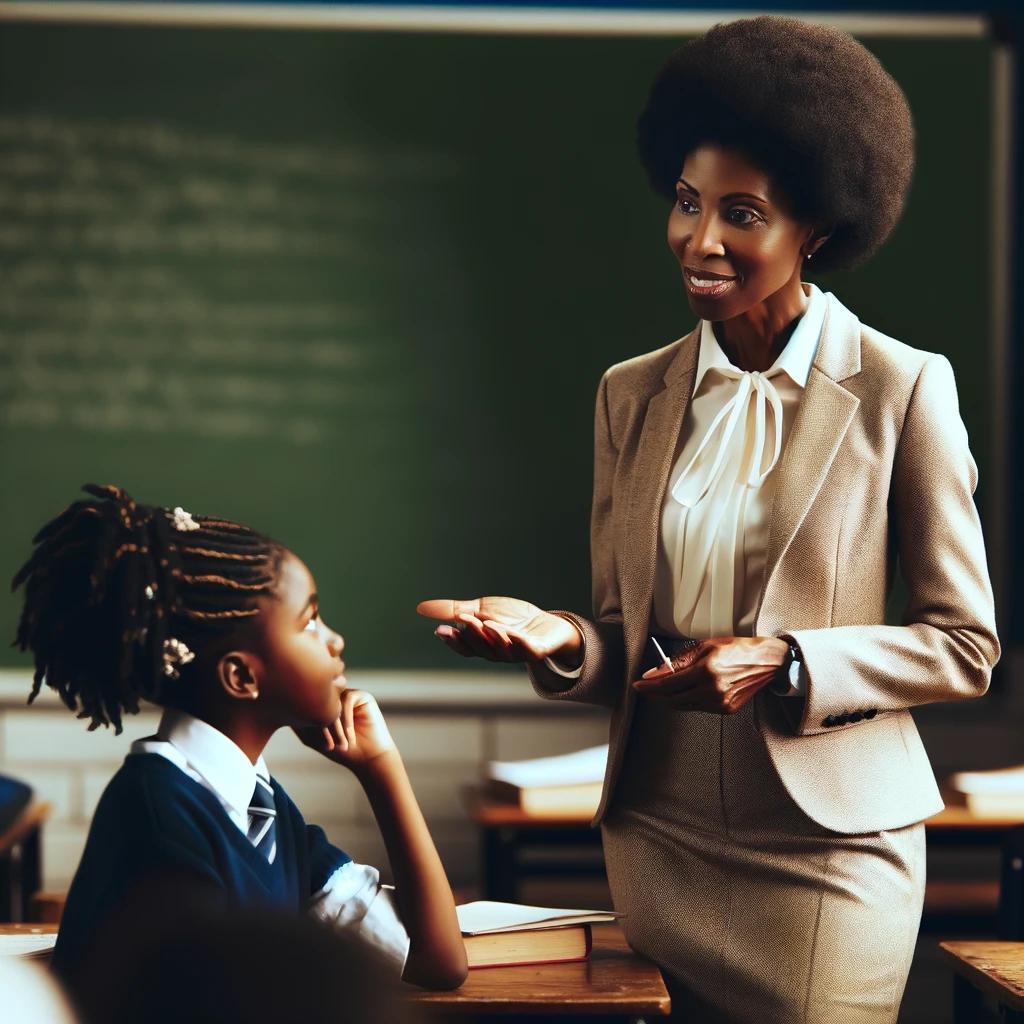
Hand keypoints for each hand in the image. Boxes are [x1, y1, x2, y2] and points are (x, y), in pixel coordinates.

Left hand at [292, 688, 395, 769]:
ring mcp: (348, 695)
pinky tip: (349, 736)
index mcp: (324, 705)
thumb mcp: (315, 739)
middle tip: (327, 745)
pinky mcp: (362, 696)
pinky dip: (346, 719)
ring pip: (334, 701)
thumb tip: (284, 709)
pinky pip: (348, 700)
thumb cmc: (342, 751)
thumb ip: (300, 725)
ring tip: (340, 744)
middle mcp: (335, 697)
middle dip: (322, 724)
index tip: (317, 746)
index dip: (310, 724)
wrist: (369, 757)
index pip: (309, 705)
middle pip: (320, 701)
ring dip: (335, 724)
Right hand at [416, 596, 581, 665]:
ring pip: (502, 649)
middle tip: (464, 619)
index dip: (453, 641)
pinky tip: (512, 632)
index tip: (440, 630)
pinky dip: (519, 642)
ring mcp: (517, 653)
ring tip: (486, 623)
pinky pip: (527, 649)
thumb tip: (420, 608)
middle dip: (472, 634)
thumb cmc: (511, 618)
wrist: (546, 624)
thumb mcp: (481, 609)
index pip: (464, 647)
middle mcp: (497, 652)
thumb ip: (454, 609)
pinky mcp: (536, 650)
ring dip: (493, 637)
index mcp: (482, 644)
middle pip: (481, 648)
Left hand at [632, 636, 787, 713]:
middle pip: (672, 699)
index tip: (638, 685)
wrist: (767, 662)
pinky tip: (685, 692)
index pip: (667, 684)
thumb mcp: (705, 646)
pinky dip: (688, 700)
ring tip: (663, 690)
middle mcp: (713, 690)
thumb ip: (678, 661)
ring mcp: (720, 703)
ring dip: (670, 699)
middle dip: (655, 695)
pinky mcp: (726, 710)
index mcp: (706, 671)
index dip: (649, 686)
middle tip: (645, 689)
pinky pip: (698, 708)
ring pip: (684, 705)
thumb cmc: (737, 649)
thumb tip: (655, 672)